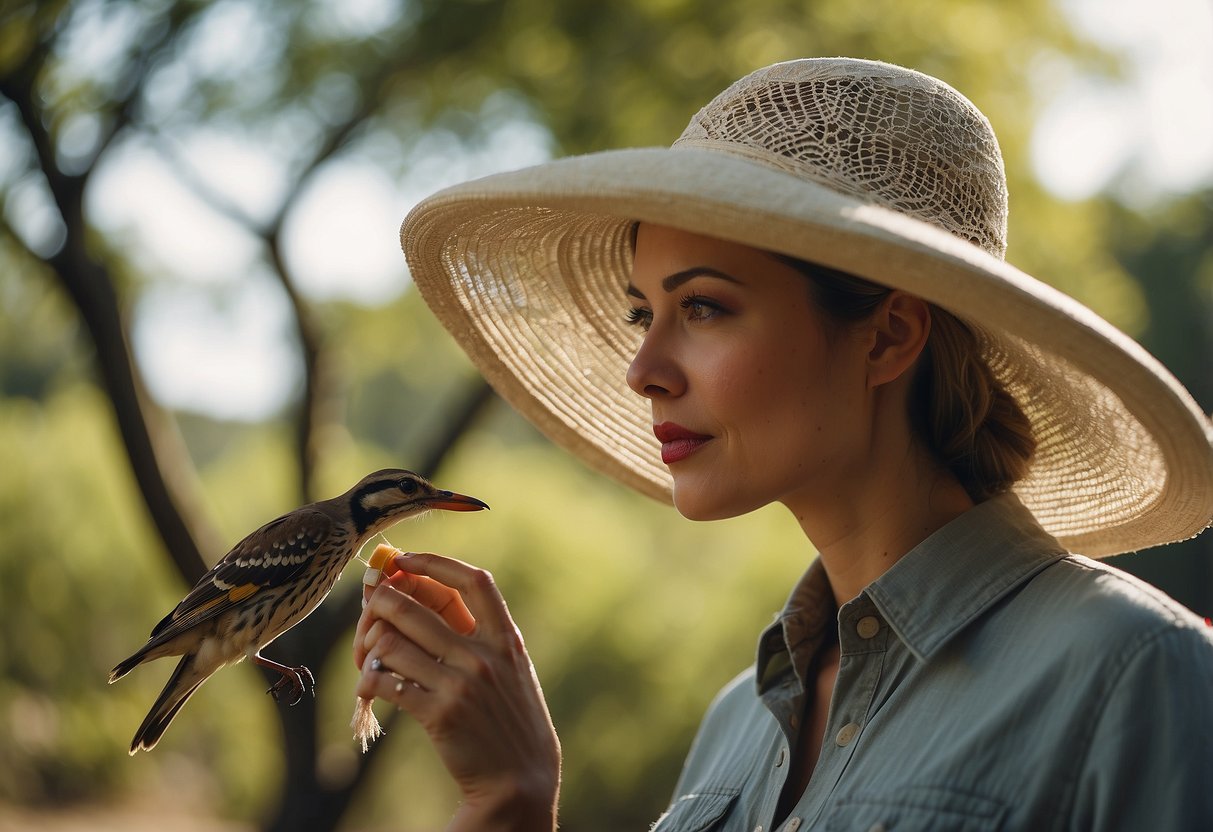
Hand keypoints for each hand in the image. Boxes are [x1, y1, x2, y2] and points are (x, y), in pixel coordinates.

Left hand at [355, 553, 559, 831]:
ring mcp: (461, 684)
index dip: (435, 562)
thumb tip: (441, 601)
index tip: (405, 559)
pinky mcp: (439, 714)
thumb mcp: (513, 672)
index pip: (474, 580)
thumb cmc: (512, 723)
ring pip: (391, 643)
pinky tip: (371, 689)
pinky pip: (386, 683)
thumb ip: (486, 638)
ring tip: (368, 658)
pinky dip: (369, 682)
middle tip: (371, 612)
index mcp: (506, 639)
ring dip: (370, 648)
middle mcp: (484, 655)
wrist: (519, 782)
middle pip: (413, 607)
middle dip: (381, 604)